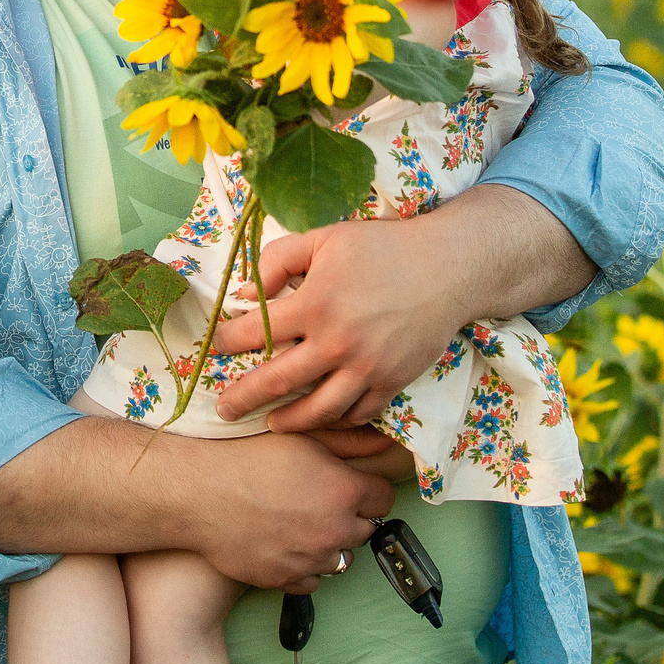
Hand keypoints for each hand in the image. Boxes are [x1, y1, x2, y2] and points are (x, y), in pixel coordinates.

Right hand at [178, 432, 396, 593]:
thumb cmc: (247, 457)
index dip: (367, 490)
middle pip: (364, 530)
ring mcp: (311, 559)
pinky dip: (304, 567)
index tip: (349, 485)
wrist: (199, 492)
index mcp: (344, 492)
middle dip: (348, 517)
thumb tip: (383, 443)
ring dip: (327, 544)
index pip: (384, 499)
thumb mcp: (301, 439)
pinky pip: (312, 580)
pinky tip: (283, 545)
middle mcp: (335, 530)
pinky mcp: (287, 580)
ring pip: (339, 558)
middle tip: (317, 501)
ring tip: (297, 523)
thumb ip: (348, 443)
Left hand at [209, 211, 473, 432]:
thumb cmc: (383, 247)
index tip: (215, 349)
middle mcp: (337, 342)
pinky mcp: (392, 382)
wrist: (447, 267)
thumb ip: (279, 260)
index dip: (229, 343)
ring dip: (288, 421)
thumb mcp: (324, 238)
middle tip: (223, 410)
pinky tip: (322, 416)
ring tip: (271, 424)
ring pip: (317, 410)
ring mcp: (366, 368)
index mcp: (315, 303)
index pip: (256, 333)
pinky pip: (358, 414)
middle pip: (276, 382)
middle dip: (243, 398)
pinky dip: (337, 420)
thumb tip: (246, 296)